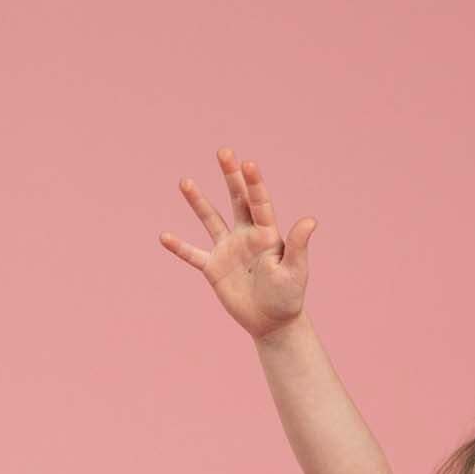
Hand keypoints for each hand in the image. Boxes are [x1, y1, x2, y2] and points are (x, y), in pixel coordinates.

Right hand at [159, 149, 315, 338]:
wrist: (272, 322)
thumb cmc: (288, 296)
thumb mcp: (296, 271)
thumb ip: (299, 245)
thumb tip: (310, 220)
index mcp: (266, 233)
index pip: (259, 202)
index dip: (253, 183)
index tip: (247, 163)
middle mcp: (245, 235)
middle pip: (236, 199)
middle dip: (230, 176)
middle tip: (224, 151)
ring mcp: (228, 250)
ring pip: (211, 220)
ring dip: (198, 201)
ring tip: (185, 182)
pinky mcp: (214, 268)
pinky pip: (193, 255)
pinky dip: (179, 247)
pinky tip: (164, 237)